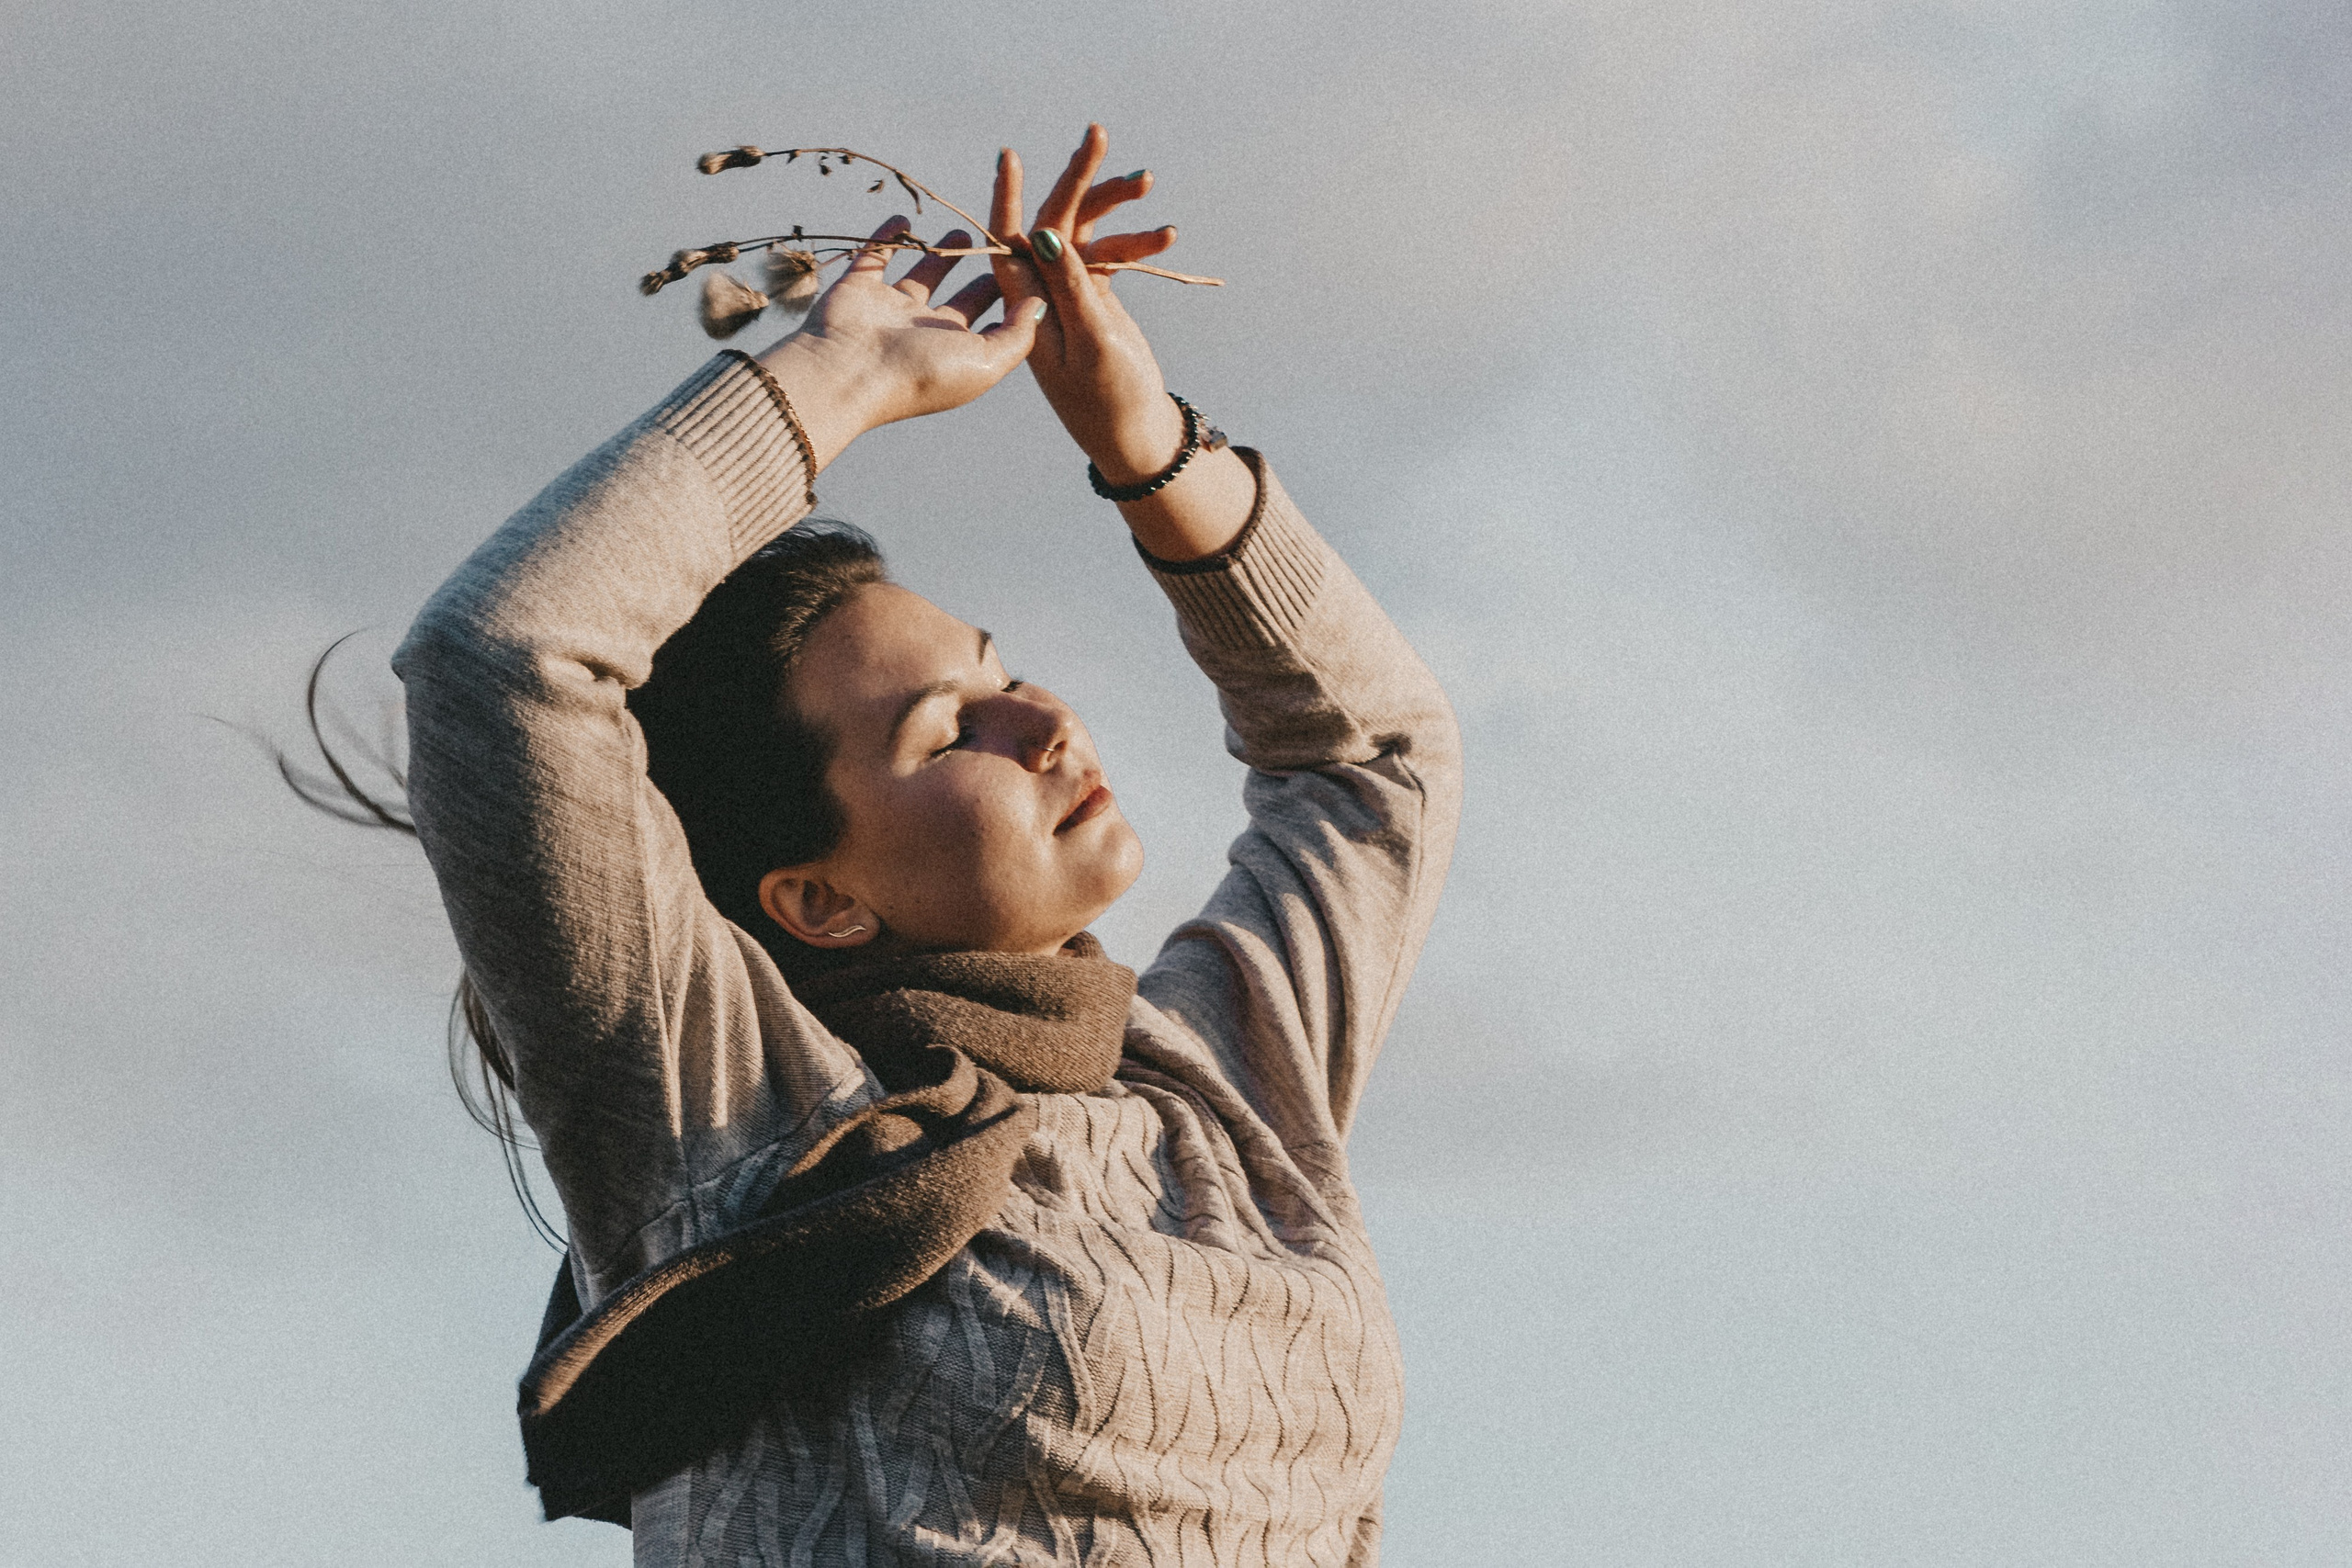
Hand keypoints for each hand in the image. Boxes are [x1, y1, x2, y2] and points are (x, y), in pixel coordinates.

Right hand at [755, 216, 1044, 469]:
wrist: (849, 373)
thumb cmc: (923, 372)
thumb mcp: (986, 361)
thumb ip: (1017, 334)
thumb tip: (1040, 303)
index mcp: (956, 351)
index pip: (991, 323)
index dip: (1011, 298)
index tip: (1034, 268)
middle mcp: (925, 332)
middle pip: (961, 302)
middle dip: (982, 280)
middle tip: (1004, 250)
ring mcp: (890, 310)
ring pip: (922, 277)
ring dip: (941, 256)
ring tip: (963, 233)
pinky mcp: (859, 287)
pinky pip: (874, 255)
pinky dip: (886, 237)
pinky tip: (903, 219)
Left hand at [990, 125, 1188, 483]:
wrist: (1134, 434)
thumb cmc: (1110, 400)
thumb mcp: (1093, 344)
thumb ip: (1072, 288)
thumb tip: (1045, 233)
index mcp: (1026, 308)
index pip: (1008, 242)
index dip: (1007, 197)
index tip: (1010, 156)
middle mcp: (1040, 295)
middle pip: (1049, 224)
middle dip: (1075, 180)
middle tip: (1097, 132)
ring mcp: (1067, 292)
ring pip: (1082, 232)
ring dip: (1114, 205)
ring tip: (1147, 181)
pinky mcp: (1093, 295)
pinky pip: (1109, 252)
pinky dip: (1137, 241)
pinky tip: (1167, 236)